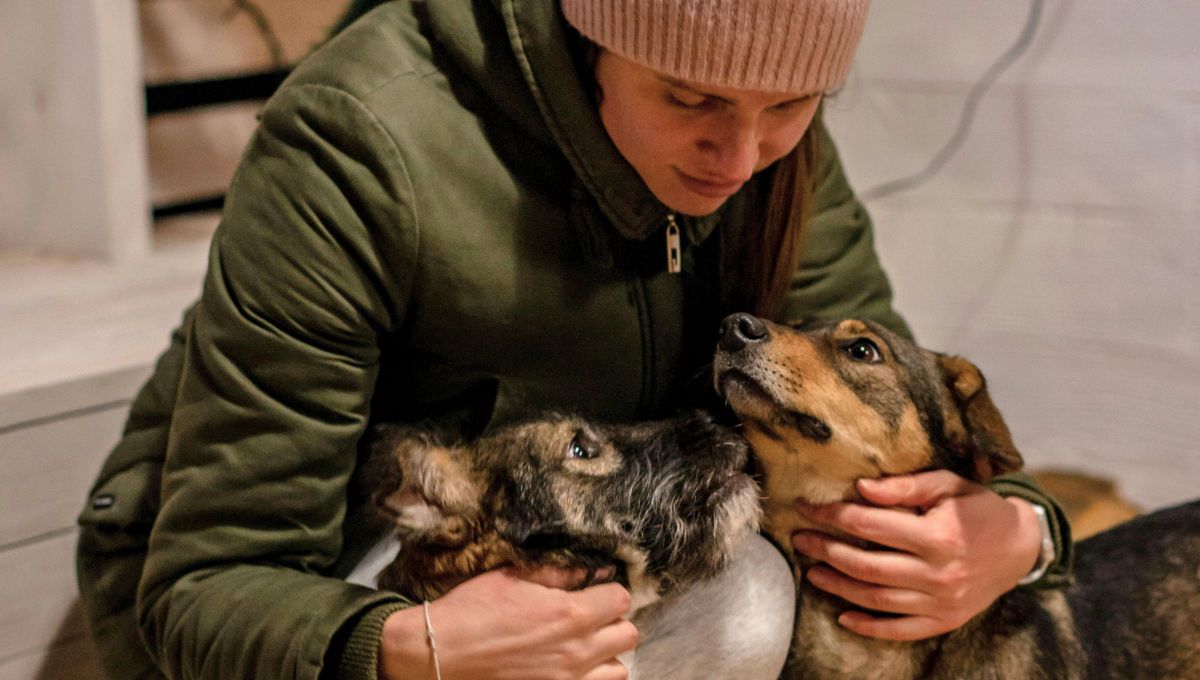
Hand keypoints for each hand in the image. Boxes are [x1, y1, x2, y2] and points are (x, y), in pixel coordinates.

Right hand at [379, 566, 636, 679]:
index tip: (594, 593)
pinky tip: (571, 669)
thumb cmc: (471, 611)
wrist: (438, 654)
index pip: (621, 599)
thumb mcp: (511, 577)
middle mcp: (576, 651)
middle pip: (627, 634)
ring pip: (618, 669)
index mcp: (568, 614)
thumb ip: (556, 573)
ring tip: (582, 648)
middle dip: (613, 622)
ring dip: (606, 655)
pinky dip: (590, 678)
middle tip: (591, 619)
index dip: (609, 592)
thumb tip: (589, 568)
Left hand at [791, 470, 1040, 640]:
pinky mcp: (946, 620)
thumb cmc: (978, 508)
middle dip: (825, 550)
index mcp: (937, 534)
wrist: (1022, 546)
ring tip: (811, 572)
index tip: (806, 507)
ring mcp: (942, 601)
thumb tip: (860, 488)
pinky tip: (843, 616)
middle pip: (866, 564)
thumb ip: (905, 486)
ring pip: (877, 599)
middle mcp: (938, 572)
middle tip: (799, 540)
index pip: (869, 525)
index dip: (831, 515)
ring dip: (838, 587)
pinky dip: (870, 627)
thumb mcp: (948, 484)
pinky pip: (901, 630)